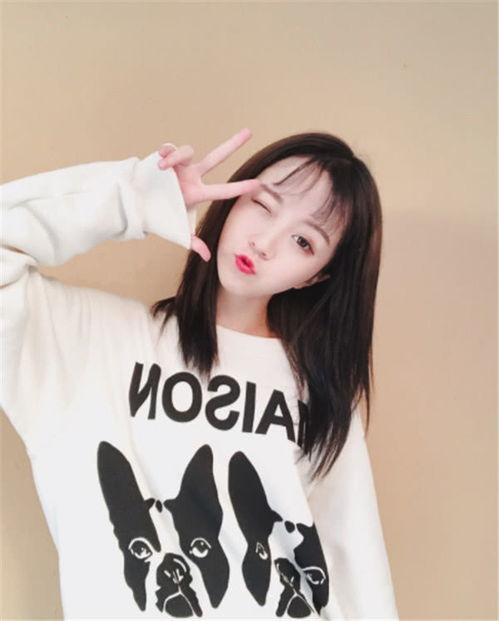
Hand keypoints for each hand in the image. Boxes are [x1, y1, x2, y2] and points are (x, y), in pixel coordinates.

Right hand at [157, 128, 261, 261]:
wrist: (138, 208)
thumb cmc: (161, 218)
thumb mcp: (179, 231)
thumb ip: (194, 242)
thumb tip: (207, 258)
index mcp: (198, 193)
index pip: (224, 190)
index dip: (240, 187)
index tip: (258, 184)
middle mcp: (192, 176)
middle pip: (216, 157)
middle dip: (232, 144)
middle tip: (249, 132)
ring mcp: (180, 166)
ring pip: (188, 152)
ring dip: (176, 157)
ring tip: (163, 167)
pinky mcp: (165, 158)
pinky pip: (169, 149)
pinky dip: (166, 152)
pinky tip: (159, 160)